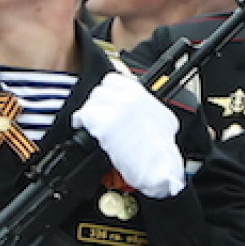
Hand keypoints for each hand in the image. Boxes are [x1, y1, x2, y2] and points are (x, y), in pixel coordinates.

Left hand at [73, 72, 184, 198]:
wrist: (159, 165)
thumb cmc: (162, 148)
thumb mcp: (163, 117)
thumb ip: (148, 106)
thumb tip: (140, 106)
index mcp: (141, 93)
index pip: (112, 80)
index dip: (107, 92)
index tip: (106, 101)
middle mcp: (128, 97)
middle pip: (99, 91)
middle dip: (98, 104)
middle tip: (98, 116)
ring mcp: (116, 109)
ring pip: (90, 102)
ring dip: (89, 113)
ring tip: (90, 123)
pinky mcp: (104, 124)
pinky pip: (83, 116)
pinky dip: (80, 123)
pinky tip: (83, 129)